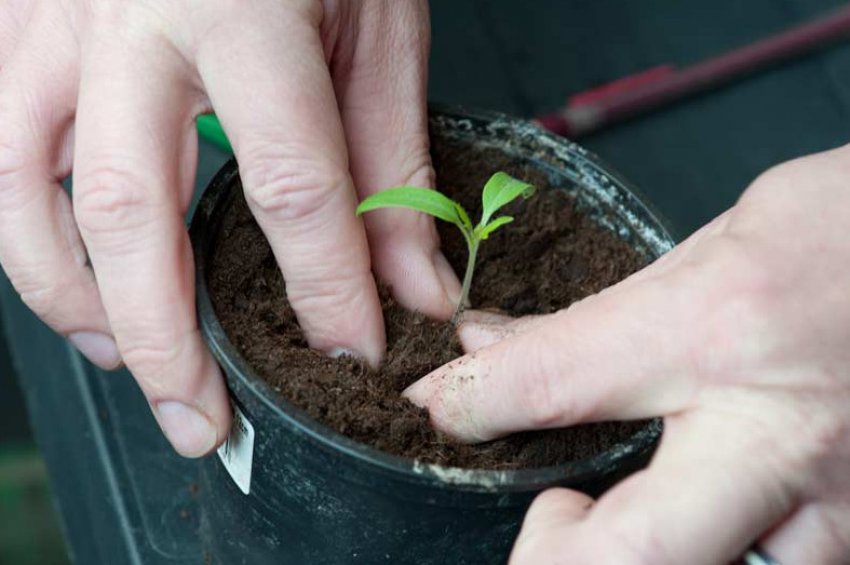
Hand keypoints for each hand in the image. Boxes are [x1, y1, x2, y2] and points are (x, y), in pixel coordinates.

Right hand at [0, 0, 457, 456]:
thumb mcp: (375, 22)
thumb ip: (388, 159)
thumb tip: (410, 280)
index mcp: (237, 6)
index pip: (290, 185)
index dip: (325, 289)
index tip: (352, 352)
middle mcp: (124, 20)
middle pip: (134, 216)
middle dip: (170, 342)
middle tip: (208, 421)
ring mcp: (49, 23)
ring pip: (26, 196)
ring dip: (76, 304)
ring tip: (134, 369)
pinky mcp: (14, 30)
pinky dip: (33, 237)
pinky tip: (81, 282)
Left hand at [406, 146, 849, 562]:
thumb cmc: (849, 235)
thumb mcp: (712, 249)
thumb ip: (598, 316)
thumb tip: (495, 345)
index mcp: (720, 327)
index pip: (554, 382)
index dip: (473, 400)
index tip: (440, 405)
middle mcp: (779, 435)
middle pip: (631, 556)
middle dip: (555, 556)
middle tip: (546, 515)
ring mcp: (836, 502)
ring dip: (642, 557)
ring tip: (626, 508)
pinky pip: (774, 563)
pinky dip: (723, 547)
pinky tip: (714, 503)